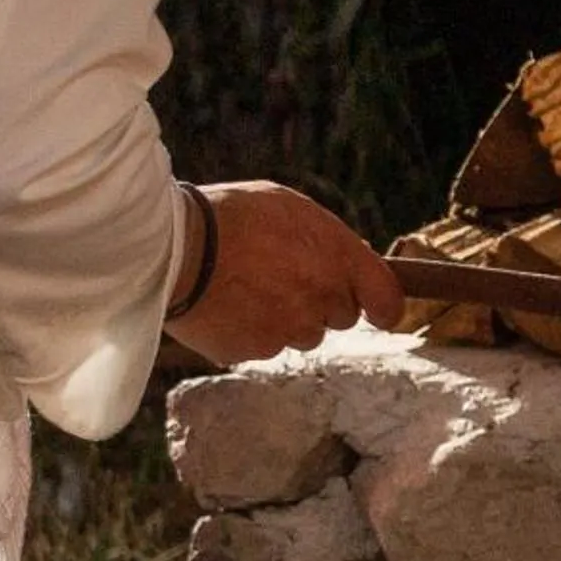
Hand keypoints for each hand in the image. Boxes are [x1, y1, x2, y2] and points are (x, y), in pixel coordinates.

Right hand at [164, 179, 405, 365]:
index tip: (381, 311)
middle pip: (340, 318)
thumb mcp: (293, 208)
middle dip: (323, 302)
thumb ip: (329, 240)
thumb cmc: (234, 216)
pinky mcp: (252, 352)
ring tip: (250, 288)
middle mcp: (321, 300)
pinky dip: (252, 331)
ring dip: (287, 319)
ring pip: (302, 335)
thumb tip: (351, 260)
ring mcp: (287, 331)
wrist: (174, 248)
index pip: (386, 298)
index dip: (386, 307)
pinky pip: (263, 347)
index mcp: (338, 260)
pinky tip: (229, 304)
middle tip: (287, 278)